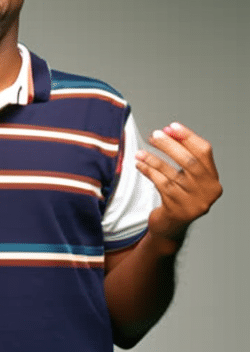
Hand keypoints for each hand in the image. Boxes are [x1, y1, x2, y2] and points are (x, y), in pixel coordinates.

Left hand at [135, 122, 221, 244]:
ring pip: (172, 173)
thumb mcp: (184, 176)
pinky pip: (161, 184)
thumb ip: (181, 155)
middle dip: (169, 145)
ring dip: (153, 159)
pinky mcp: (177, 210)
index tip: (171, 126)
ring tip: (140, 152)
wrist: (170, 226)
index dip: (187, 136)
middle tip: (154, 135)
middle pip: (189, 161)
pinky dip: (148, 172)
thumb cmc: (176, 194)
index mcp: (213, 179)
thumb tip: (167, 131)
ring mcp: (193, 202)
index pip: (204, 151)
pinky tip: (139, 165)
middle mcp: (208, 191)